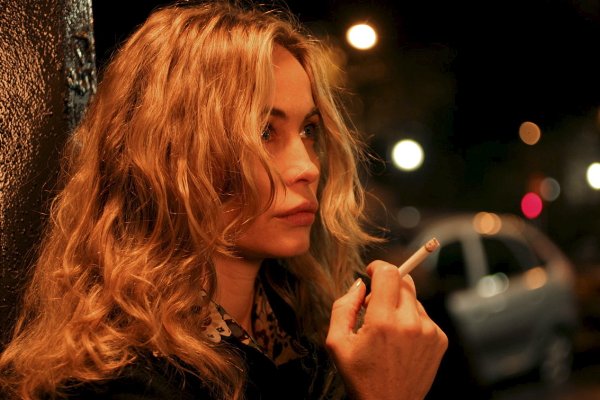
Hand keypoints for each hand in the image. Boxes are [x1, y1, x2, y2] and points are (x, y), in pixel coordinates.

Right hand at [326, 260, 447, 399]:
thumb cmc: (360, 376)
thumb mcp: (337, 342)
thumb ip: (344, 306)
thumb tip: (359, 285)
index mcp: (383, 321)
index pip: (389, 273)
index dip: (379, 267)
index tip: (372, 272)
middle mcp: (410, 323)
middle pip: (404, 281)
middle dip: (388, 286)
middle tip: (375, 306)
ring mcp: (429, 331)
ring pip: (414, 299)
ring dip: (400, 305)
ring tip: (388, 330)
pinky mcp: (440, 339)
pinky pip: (424, 316)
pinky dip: (412, 320)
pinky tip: (402, 341)